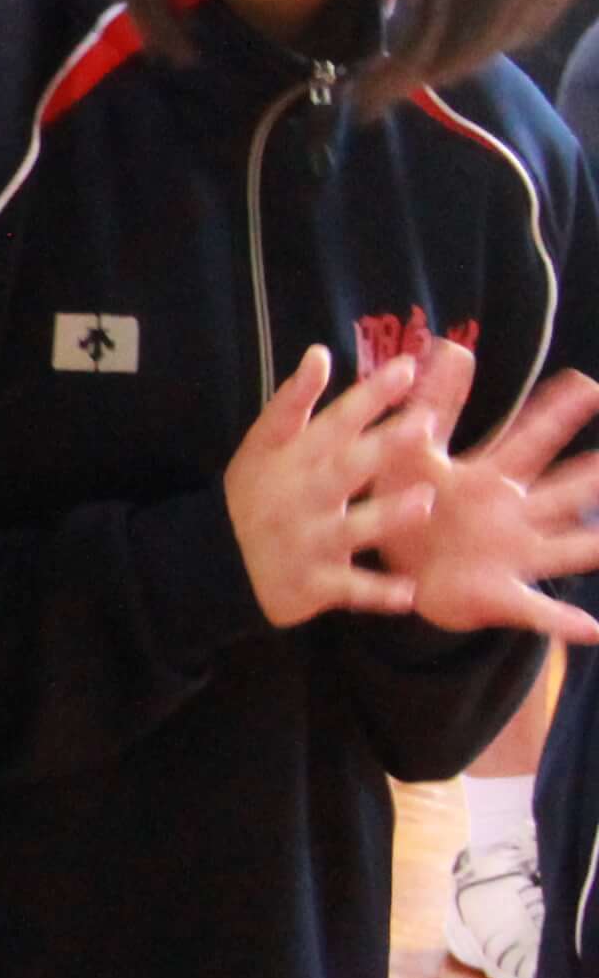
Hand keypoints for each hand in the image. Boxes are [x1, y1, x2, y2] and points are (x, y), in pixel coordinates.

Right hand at [220, 340, 425, 624]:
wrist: (215, 562)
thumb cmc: (254, 495)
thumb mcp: (262, 444)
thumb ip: (294, 401)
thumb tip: (321, 352)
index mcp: (296, 460)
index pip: (335, 420)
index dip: (369, 395)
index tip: (407, 367)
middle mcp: (304, 498)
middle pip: (345, 468)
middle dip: (382, 446)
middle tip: (424, 424)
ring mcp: (310, 542)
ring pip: (351, 528)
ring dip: (386, 517)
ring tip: (422, 502)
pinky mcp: (314, 584)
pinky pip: (349, 590)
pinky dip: (377, 595)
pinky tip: (409, 594)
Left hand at [369, 341, 598, 642]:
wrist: (399, 571)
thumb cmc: (415, 506)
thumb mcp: (417, 455)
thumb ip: (435, 406)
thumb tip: (450, 347)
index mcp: (492, 479)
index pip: (528, 439)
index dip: (556, 413)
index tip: (585, 383)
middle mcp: (514, 515)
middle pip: (562, 489)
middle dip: (591, 473)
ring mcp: (514, 554)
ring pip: (566, 546)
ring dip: (595, 545)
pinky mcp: (499, 594)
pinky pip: (536, 610)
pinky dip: (563, 620)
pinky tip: (593, 630)